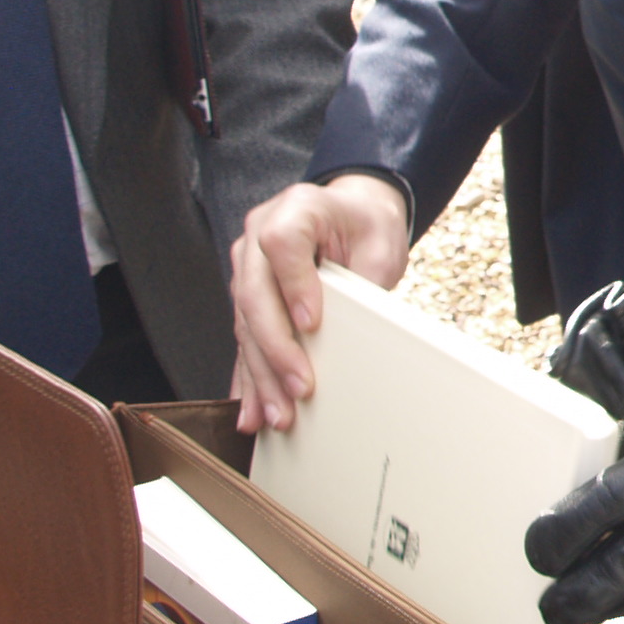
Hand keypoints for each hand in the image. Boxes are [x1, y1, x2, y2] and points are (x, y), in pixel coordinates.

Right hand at [228, 174, 409, 432]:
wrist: (351, 214)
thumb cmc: (368, 227)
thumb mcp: (380, 243)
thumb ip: (363, 280)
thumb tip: (353, 336)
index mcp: (295, 209)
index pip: (282, 245)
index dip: (294, 285)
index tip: (311, 325)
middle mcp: (257, 235)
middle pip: (255, 294)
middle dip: (277, 348)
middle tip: (300, 389)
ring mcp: (246, 267)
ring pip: (245, 325)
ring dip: (261, 374)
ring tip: (277, 414)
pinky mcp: (246, 296)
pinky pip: (244, 340)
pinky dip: (249, 377)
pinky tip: (251, 410)